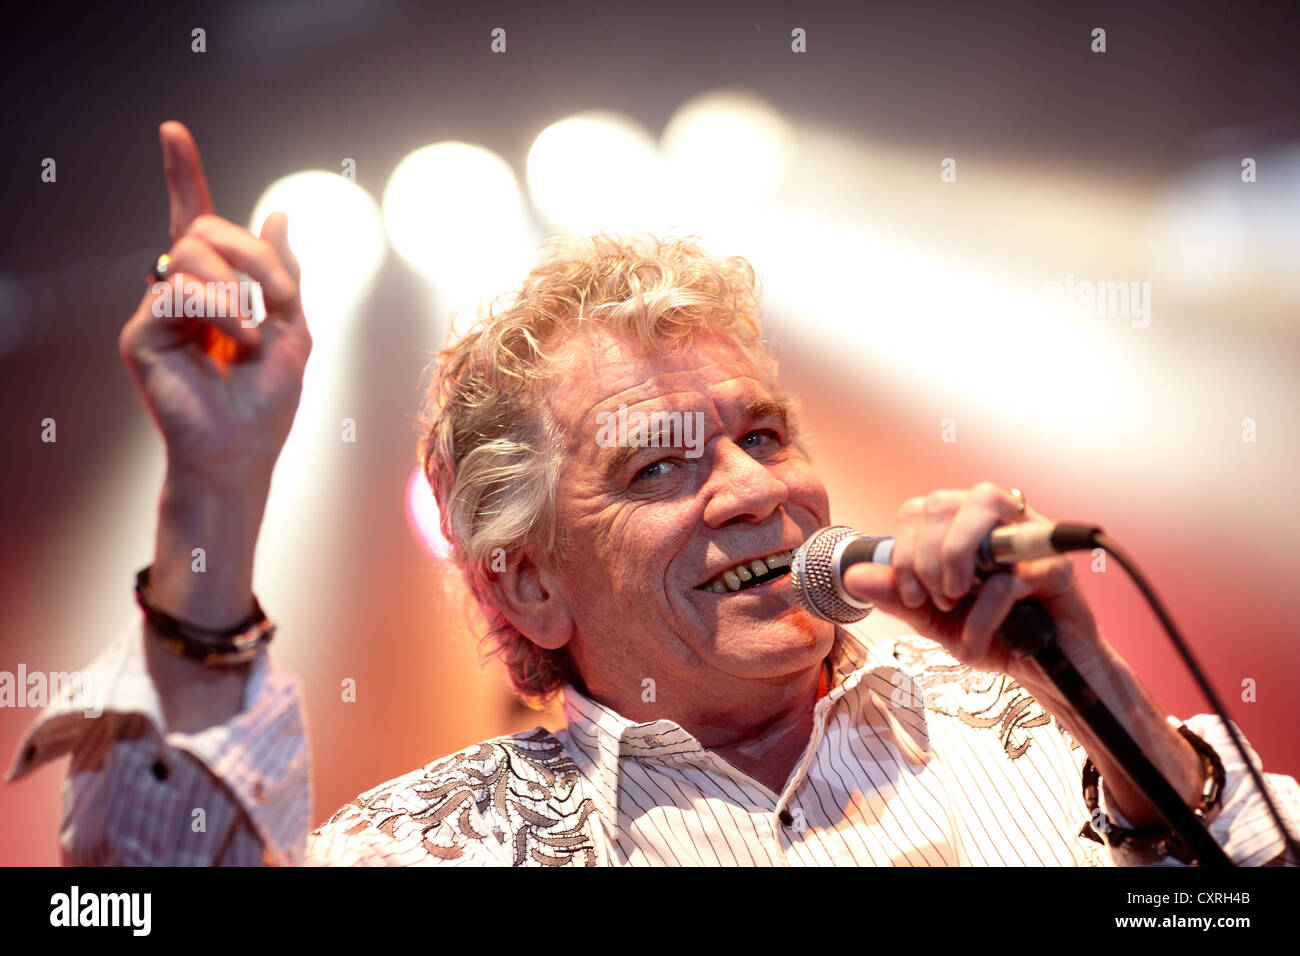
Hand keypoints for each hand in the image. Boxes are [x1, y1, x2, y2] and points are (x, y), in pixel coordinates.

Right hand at [119, 121, 310, 485]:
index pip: (194, 221)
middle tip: (281, 297)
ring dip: (242, 287)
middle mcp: (178, 294)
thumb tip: (277, 214)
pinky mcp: (140, 335)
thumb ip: (283, 273)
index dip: (183, 175)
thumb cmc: (267, 401)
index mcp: (214, 289)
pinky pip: (180, 291)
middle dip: (253, 254)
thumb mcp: (294, 327)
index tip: (173, 131)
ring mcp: (156, 314)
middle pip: (204, 228)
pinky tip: (236, 343)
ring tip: (255, 331)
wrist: (244, 450)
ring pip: (191, 253)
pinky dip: (221, 312)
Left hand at [841, 482, 1104, 683]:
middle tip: (936, 600)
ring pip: (981, 508)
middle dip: (924, 558)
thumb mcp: (934, 619)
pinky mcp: (1055, 567)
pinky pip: (1010, 574)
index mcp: (963, 527)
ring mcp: (1029, 537)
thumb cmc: (992, 636)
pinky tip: (978, 637)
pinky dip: (984, 611)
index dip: (904, 551)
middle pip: (943, 502)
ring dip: (953, 557)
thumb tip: (853, 574)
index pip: (919, 509)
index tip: (911, 595)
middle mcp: (995, 520)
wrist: (1043, 673)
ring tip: (953, 601)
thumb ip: (897, 596)